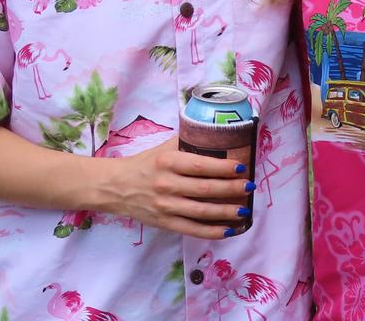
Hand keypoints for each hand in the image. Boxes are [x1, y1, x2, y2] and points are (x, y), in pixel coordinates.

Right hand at [100, 135, 253, 239]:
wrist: (114, 187)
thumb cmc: (144, 164)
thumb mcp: (163, 148)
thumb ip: (187, 141)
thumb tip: (217, 133)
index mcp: (167, 162)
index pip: (201, 165)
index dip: (224, 167)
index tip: (242, 166)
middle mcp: (166, 185)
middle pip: (205, 189)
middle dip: (231, 189)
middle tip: (249, 186)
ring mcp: (165, 206)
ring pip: (201, 212)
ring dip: (226, 212)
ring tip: (245, 209)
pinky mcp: (164, 223)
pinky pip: (192, 230)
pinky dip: (212, 232)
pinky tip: (230, 230)